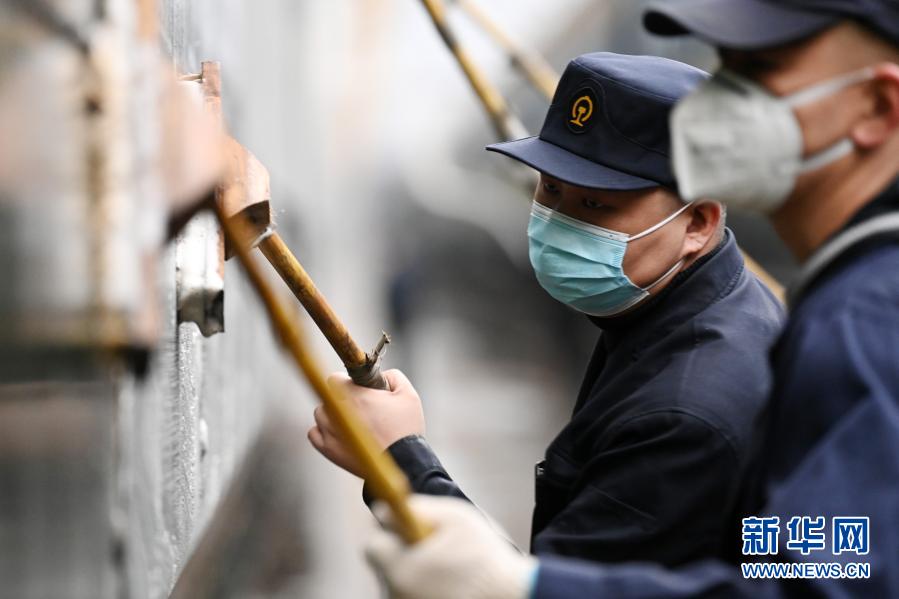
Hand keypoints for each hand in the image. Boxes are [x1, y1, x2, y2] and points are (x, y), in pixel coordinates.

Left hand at [307, 369, 424, 477]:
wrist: (402, 463)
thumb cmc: (405, 429)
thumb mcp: (408, 394)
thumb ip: (392, 376)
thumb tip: (381, 375)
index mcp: (353, 395)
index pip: (335, 379)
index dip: (347, 382)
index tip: (358, 389)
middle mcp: (337, 411)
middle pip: (328, 396)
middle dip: (342, 398)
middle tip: (360, 408)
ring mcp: (329, 431)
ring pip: (320, 413)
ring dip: (332, 414)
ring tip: (352, 422)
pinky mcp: (328, 449)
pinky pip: (314, 433)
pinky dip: (323, 431)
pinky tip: (339, 433)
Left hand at [365, 495, 536, 598]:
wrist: (514, 597)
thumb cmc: (485, 558)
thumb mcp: (455, 517)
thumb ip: (416, 507)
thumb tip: (386, 508)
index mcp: (401, 568)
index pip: (373, 545)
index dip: (389, 533)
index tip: (406, 529)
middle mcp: (397, 594)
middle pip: (385, 567)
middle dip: (402, 553)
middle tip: (433, 549)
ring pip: (399, 583)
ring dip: (413, 573)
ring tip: (447, 571)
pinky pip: (411, 596)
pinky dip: (423, 590)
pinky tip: (449, 587)